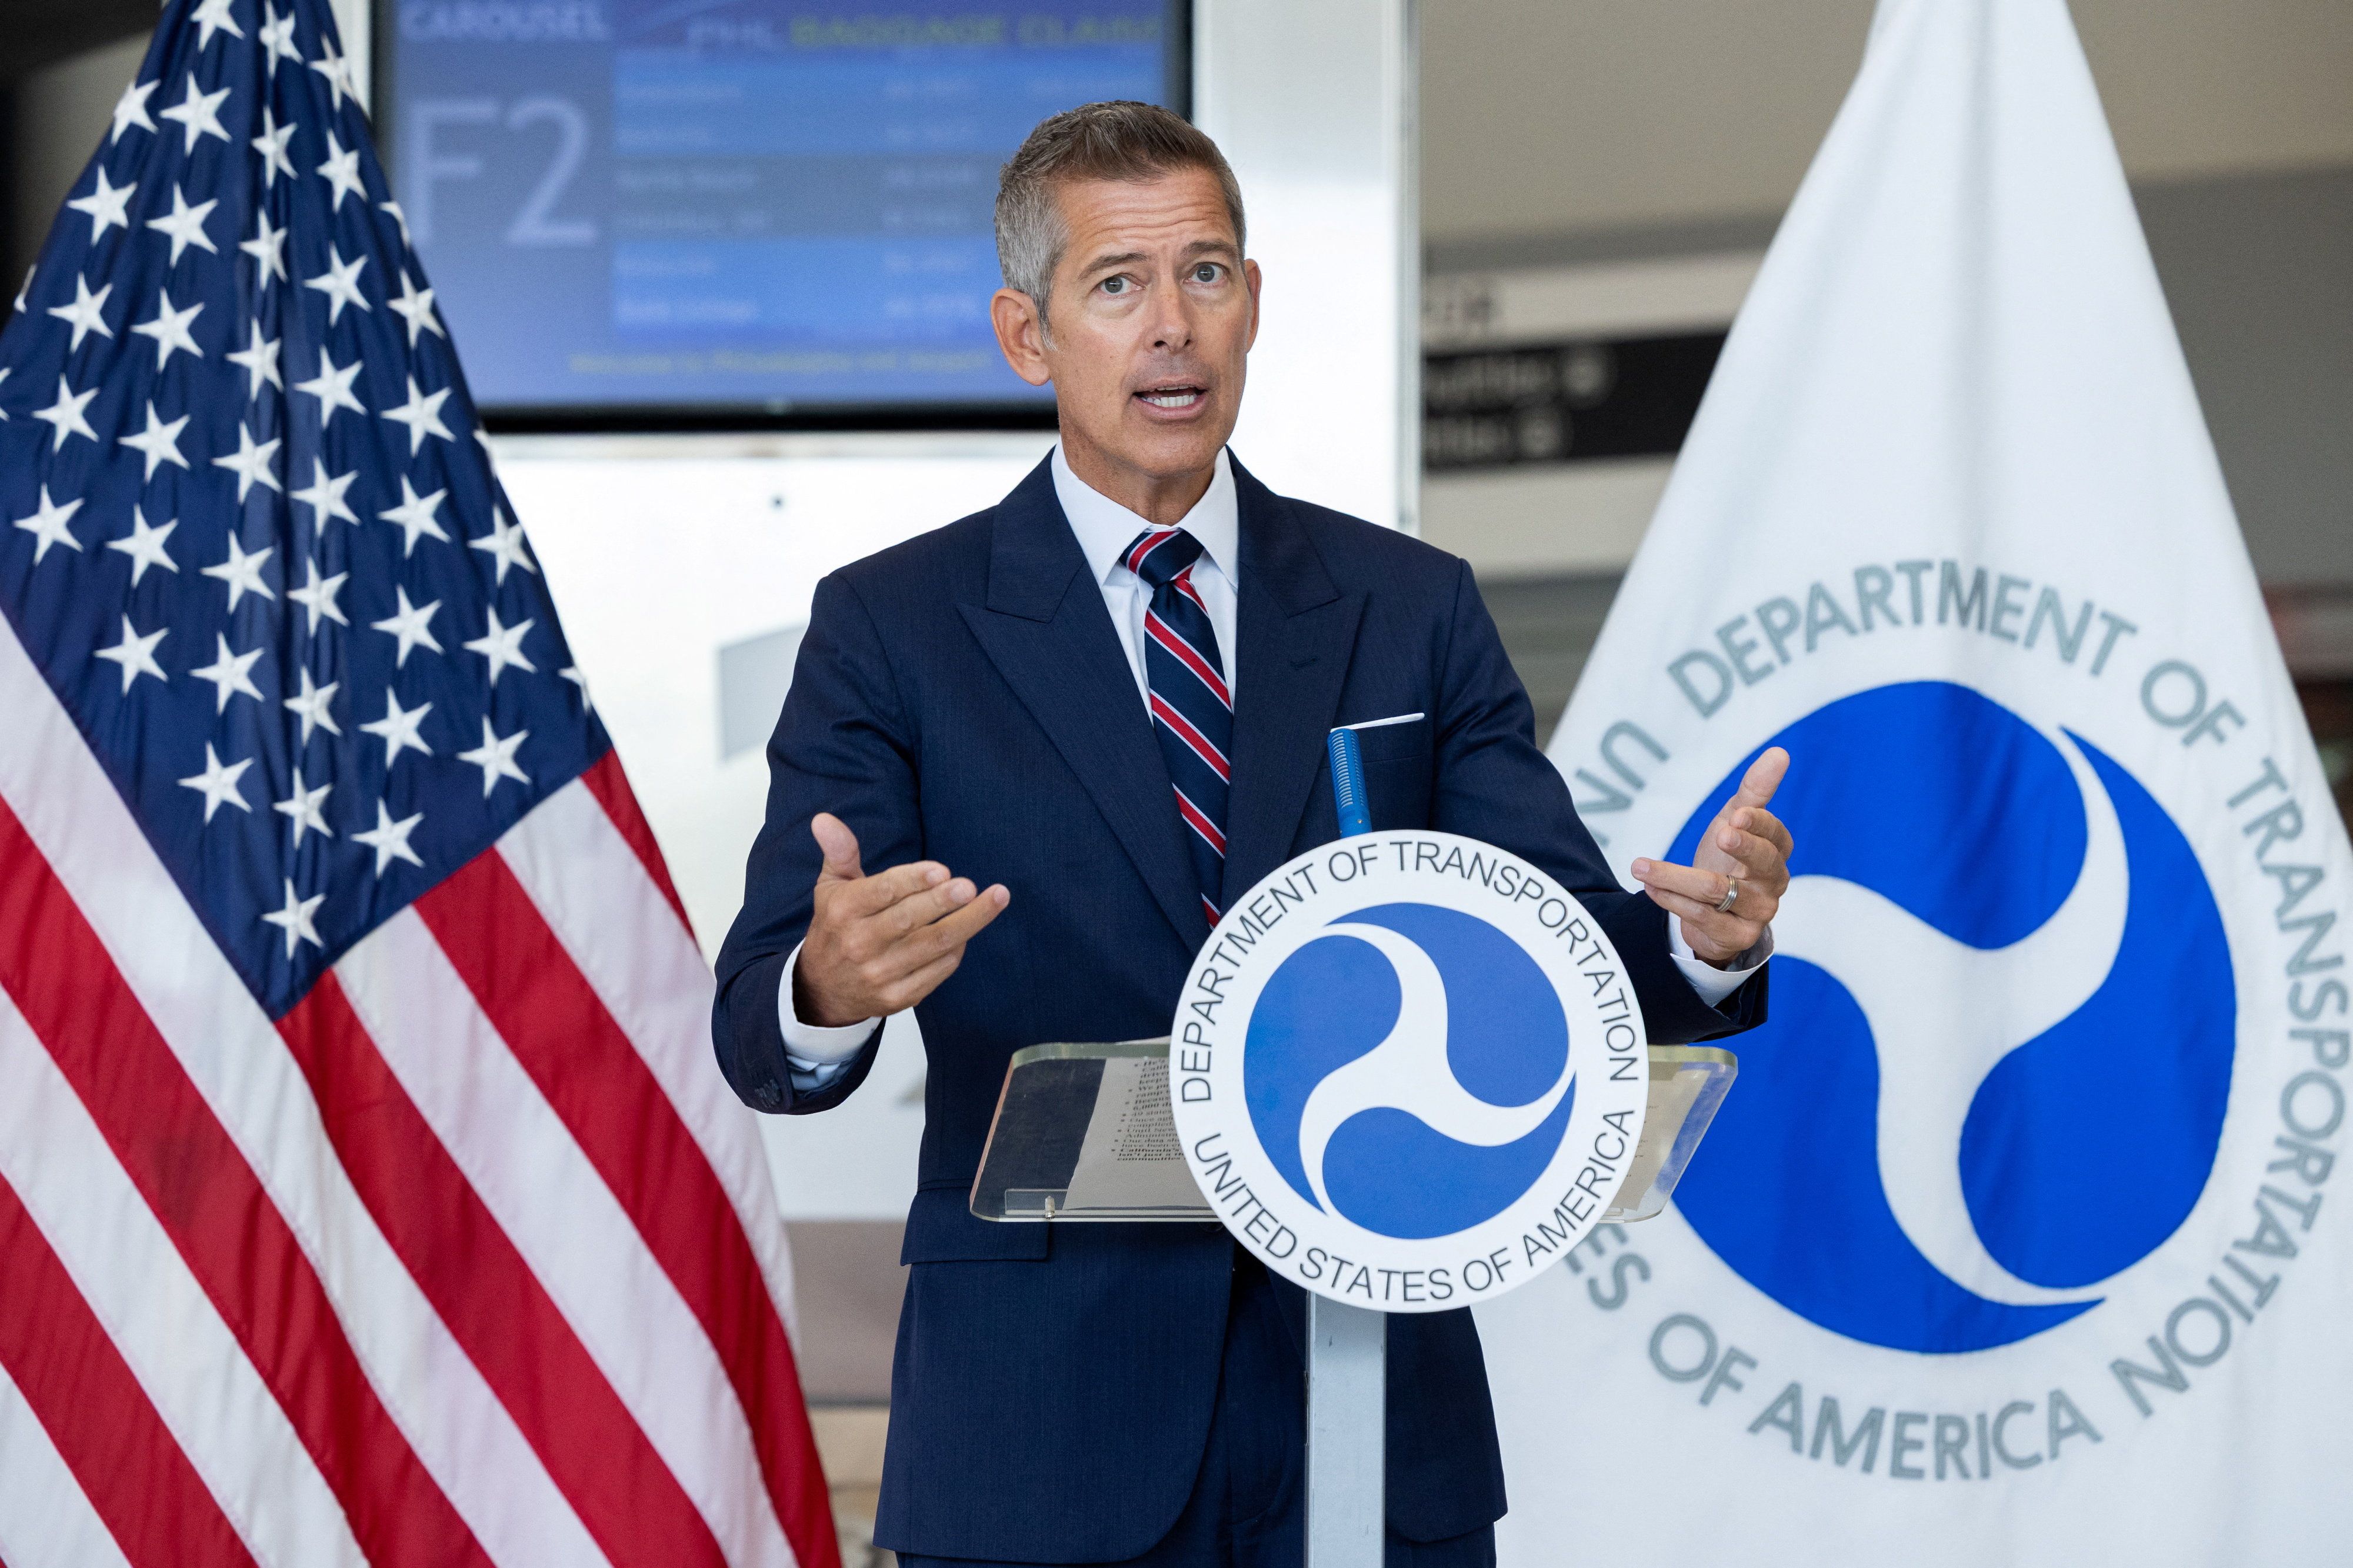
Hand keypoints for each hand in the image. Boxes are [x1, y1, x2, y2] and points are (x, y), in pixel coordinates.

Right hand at [794, 813, 1009, 1025]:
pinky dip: (956, 951)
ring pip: (931, 946)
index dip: (913, 881)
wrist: (823, 991)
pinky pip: (937, 972)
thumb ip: (840, 851)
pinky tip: (970, 931)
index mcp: (843, 911)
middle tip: (970, 886)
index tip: (942, 870)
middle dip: (942, 902)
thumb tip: (825, 819)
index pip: (881, 892)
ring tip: (996, 898)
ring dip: (968, 922)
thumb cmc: (836, 927)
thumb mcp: (831, 887)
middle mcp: (859, 943)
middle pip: (908, 920)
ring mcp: (879, 973)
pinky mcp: (897, 997)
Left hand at [1629, 747, 1792, 966]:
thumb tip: (1779, 752)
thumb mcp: (1735, 819)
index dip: (1758, 824)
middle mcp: (1774, 882)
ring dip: (1675, 877)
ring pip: (1718, 892)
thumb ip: (1755, 789)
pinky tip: (1649, 887)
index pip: (1775, 834)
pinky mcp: (1736, 937)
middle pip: (1762, 863)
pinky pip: (1702, 917)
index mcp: (1777, 850)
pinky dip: (1671, 899)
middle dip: (1741, 847)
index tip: (1735, 815)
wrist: (1709, 912)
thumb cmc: (1726, 858)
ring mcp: (1758, 912)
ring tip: (1640, 866)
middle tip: (1721, 832)